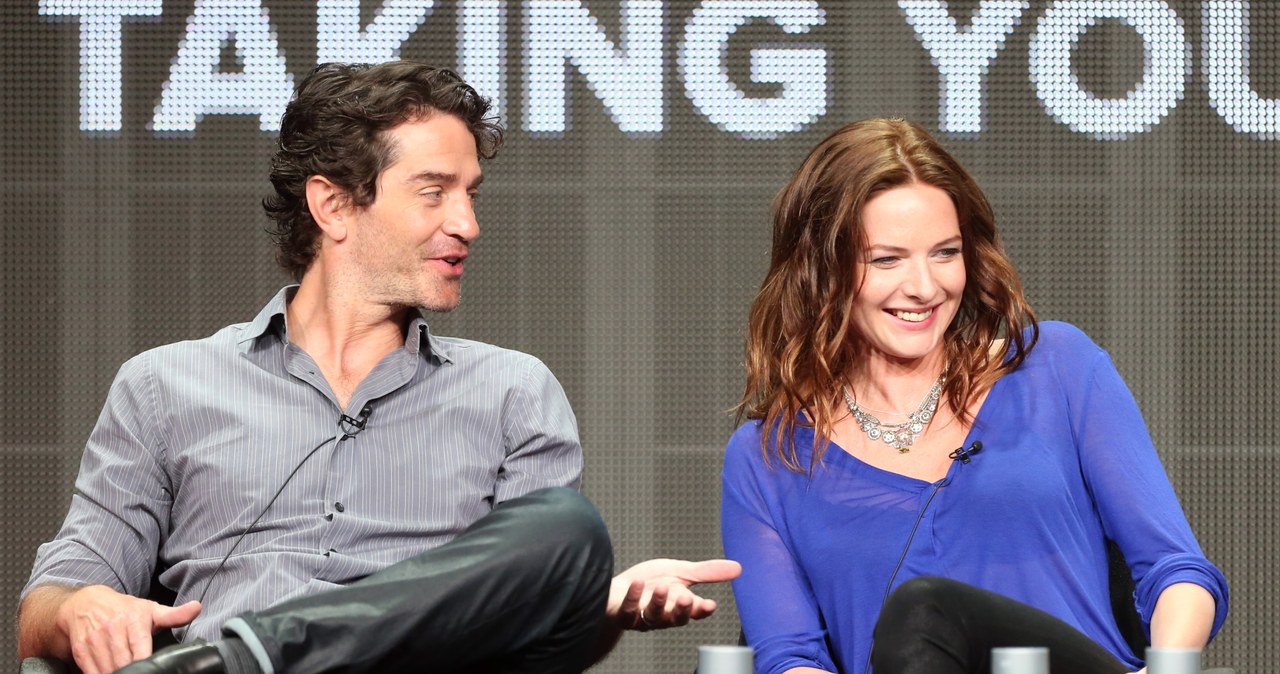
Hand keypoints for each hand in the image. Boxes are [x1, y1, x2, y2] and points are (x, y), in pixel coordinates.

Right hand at [56, 584, 200, 673]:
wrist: (86, 603)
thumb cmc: (123, 609)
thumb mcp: (150, 609)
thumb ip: (175, 615)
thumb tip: (197, 607)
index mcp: (134, 620)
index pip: (141, 648)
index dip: (145, 662)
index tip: (151, 669)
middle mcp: (113, 629)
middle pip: (124, 663)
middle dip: (133, 671)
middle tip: (142, 672)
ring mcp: (95, 640)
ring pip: (108, 669)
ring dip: (117, 673)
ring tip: (129, 672)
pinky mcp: (81, 650)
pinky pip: (92, 672)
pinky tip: (111, 672)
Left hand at [608, 558, 741, 631]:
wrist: (615, 589)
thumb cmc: (649, 582)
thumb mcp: (680, 573)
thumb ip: (706, 572)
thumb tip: (737, 568)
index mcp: (678, 605)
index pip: (694, 611)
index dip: (701, 610)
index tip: (709, 605)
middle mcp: (662, 614)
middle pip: (675, 618)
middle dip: (682, 610)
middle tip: (686, 598)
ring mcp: (642, 617)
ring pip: (653, 616)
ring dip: (659, 603)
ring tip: (663, 587)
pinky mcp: (622, 615)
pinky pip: (628, 611)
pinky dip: (633, 598)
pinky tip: (638, 584)